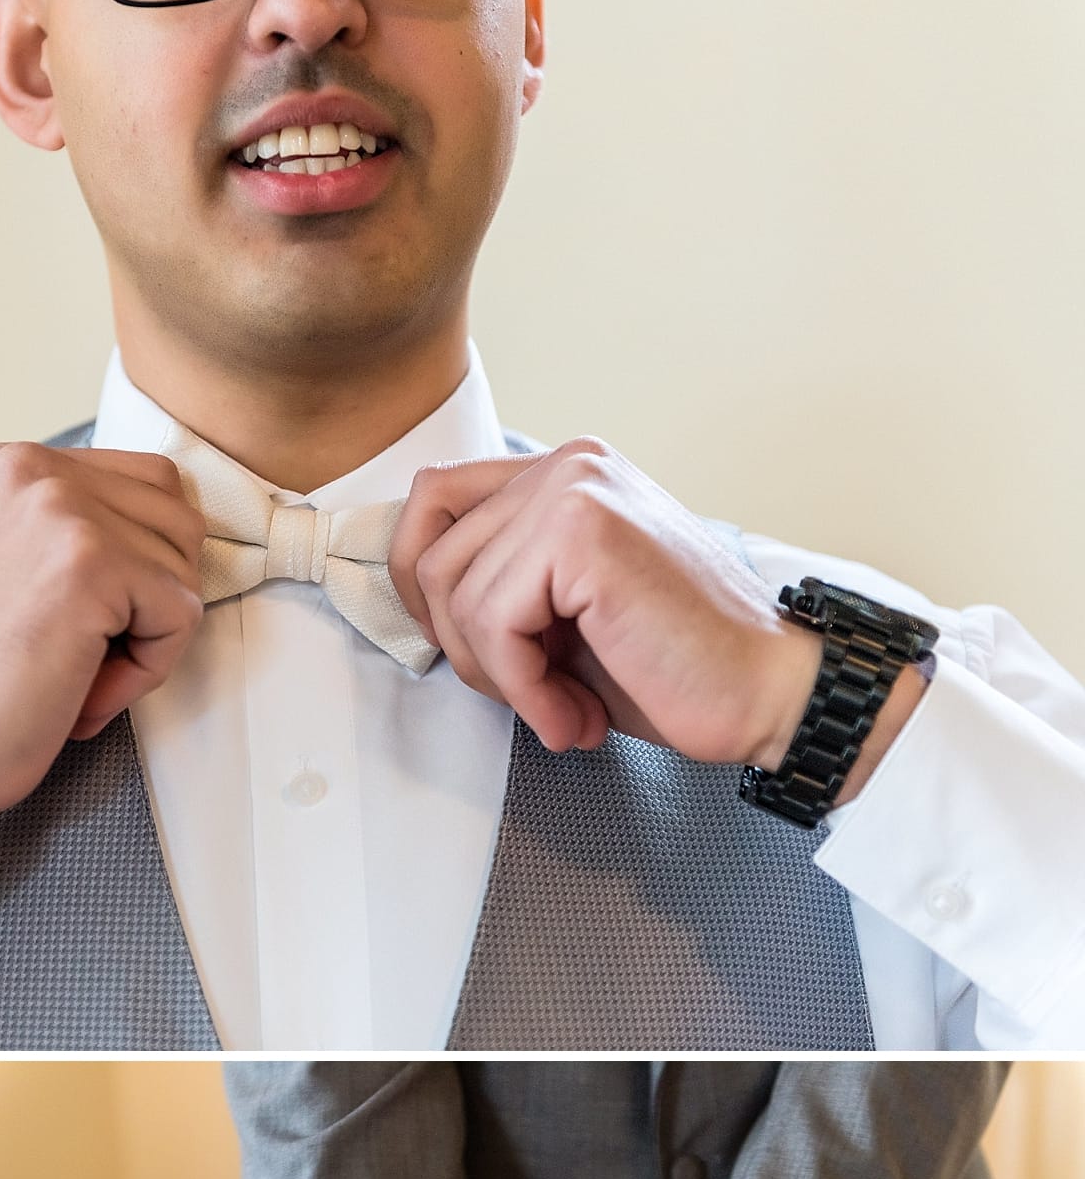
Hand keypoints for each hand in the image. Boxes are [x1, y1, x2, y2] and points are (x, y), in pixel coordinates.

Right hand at [0, 443, 205, 822]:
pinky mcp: (90, 564)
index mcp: (17, 464)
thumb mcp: (15, 568)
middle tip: (81, 655)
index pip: (151, 485)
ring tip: (75, 673)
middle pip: (179, 521)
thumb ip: (77, 534)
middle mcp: (37, 470)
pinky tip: (81, 691)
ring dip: (148, 639)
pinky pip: (181, 616)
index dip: (141, 570)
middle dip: (153, 601)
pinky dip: (146, 671)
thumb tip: (178, 540)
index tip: (76, 624)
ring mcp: (63, 510)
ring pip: (185, 571)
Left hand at [388, 437, 923, 800]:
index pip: (432, 503)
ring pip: (453, 593)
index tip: (468, 651)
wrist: (767, 693)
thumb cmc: (672, 665)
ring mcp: (576, 488)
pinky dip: (523, 688)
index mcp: (563, 473)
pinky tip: (572, 715)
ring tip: (562, 707)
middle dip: (461, 644)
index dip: (421, 587)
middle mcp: (568, 463)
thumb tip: (411, 594)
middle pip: (430, 550)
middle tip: (527, 691)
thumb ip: (497, 583)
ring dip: (498, 676)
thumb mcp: (561, 613)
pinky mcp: (583, 532)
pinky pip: (493, 622)